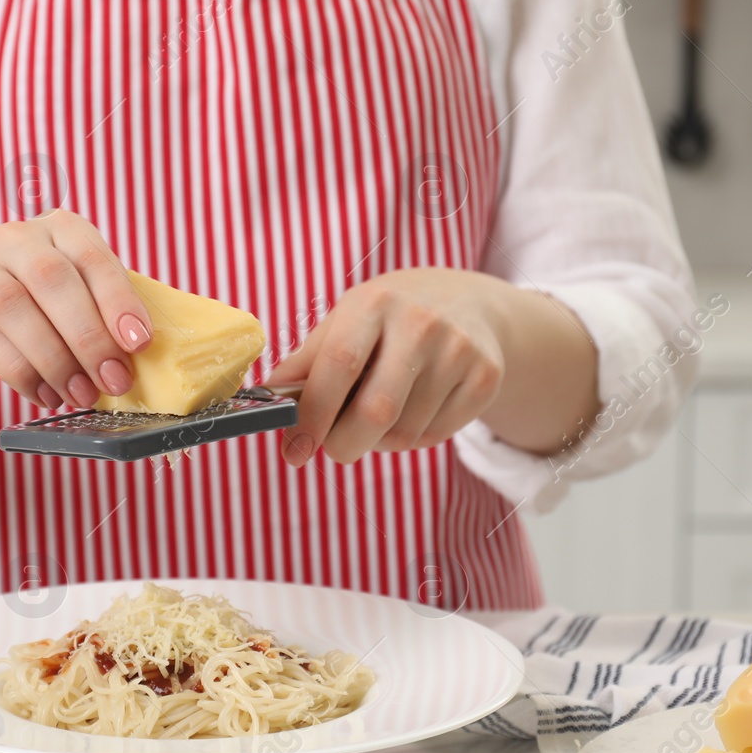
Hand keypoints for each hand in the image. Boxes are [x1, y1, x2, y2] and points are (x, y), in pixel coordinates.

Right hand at [0, 210, 152, 408]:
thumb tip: (144, 354)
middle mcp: (16, 239)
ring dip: (55, 360)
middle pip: (54, 281)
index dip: (118, 300)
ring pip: (14, 309)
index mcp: (60, 228)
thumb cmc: (37, 302)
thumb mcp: (74, 292)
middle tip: (113, 380)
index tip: (139, 343)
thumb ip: (105, 310)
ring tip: (80, 394)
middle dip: (89, 338)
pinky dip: (23, 374)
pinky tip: (46, 396)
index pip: (92, 257)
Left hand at [268, 268, 507, 465]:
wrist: (471, 304)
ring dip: (379, 441)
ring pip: (404, 433)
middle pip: (376, 411)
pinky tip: (413, 411)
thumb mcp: (347, 321)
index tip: (295, 449)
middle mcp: (420, 322)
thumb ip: (307, 362)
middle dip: (344, 444)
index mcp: (373, 303)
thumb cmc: (390, 319)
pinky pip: (435, 436)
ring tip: (378, 416)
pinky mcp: (485, 377)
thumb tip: (265, 404)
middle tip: (334, 448)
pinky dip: (413, 439)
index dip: (313, 414)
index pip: (338, 364)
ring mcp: (458, 349)